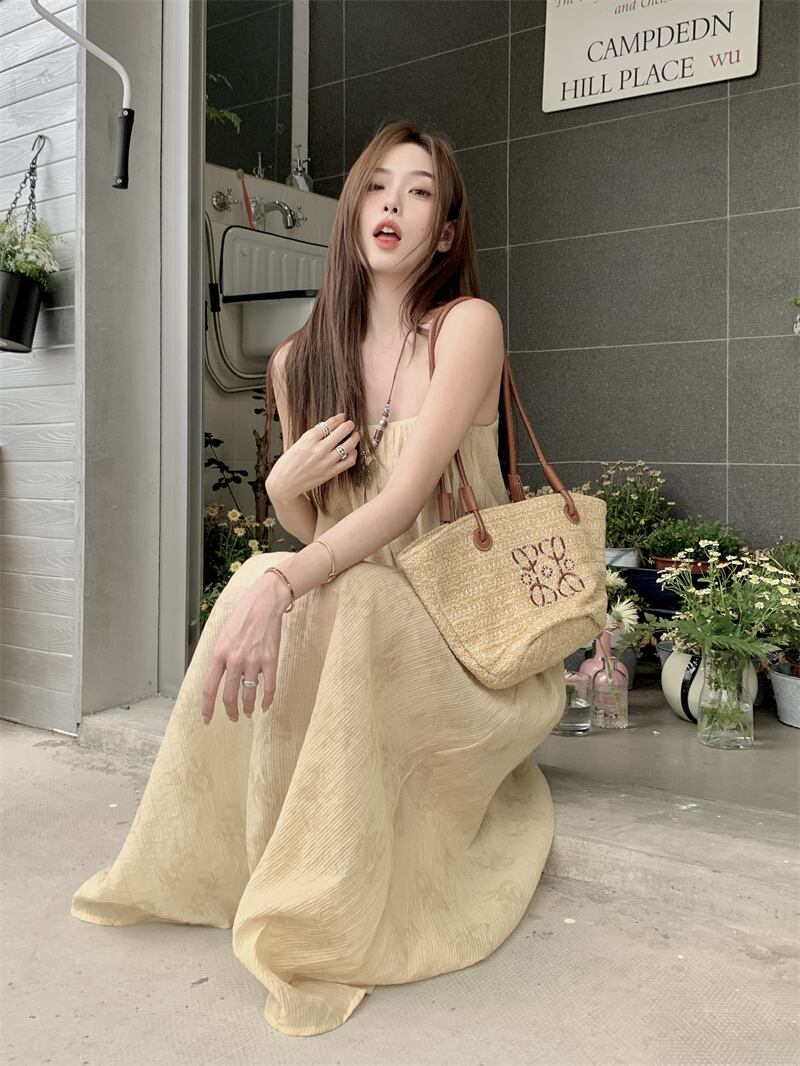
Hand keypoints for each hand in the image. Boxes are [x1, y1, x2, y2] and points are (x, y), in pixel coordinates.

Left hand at [200, 571, 291, 723]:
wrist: (264, 603)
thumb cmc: (242, 617)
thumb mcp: (222, 636)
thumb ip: (219, 657)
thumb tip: (217, 677)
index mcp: (219, 654)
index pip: (209, 688)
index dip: (207, 707)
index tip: (207, 719)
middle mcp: (235, 660)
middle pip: (229, 696)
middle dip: (230, 712)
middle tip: (232, 718)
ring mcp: (254, 662)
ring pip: (249, 695)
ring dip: (247, 708)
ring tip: (248, 713)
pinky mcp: (270, 660)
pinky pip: (269, 687)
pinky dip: (267, 700)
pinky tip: (265, 706)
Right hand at [266, 412, 360, 500]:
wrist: (285, 483)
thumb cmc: (289, 462)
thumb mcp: (299, 443)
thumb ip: (314, 435)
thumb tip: (331, 426)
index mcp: (309, 438)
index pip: (330, 423)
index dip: (339, 418)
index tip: (342, 416)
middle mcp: (319, 449)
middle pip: (342, 431)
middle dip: (349, 425)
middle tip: (351, 424)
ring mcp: (326, 461)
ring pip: (349, 445)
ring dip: (354, 438)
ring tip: (355, 435)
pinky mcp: (331, 472)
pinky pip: (349, 461)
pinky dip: (353, 454)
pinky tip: (351, 451)